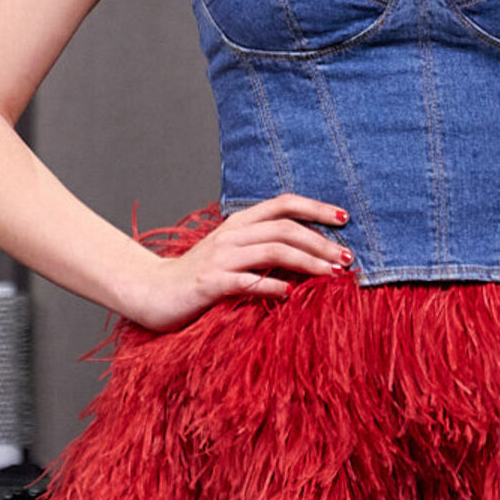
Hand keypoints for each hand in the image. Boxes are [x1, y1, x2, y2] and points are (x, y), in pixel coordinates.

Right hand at [122, 193, 350, 331]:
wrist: (152, 292)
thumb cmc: (199, 277)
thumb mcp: (232, 256)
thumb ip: (262, 250)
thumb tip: (308, 257)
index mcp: (239, 224)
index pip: (283, 204)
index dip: (315, 208)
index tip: (345, 218)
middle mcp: (231, 235)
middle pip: (285, 228)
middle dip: (321, 241)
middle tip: (347, 257)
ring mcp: (220, 258)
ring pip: (273, 251)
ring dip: (308, 262)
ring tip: (333, 274)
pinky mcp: (210, 283)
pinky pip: (247, 281)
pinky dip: (273, 286)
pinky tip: (292, 295)